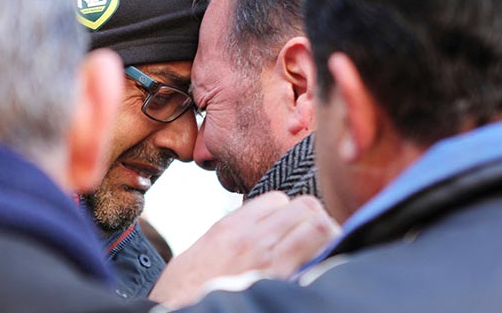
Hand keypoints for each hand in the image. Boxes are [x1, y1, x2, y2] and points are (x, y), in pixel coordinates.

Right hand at [148, 192, 339, 306]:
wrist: (175, 312)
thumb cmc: (183, 293)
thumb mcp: (200, 252)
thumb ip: (231, 236)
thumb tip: (255, 232)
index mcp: (230, 228)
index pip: (278, 199)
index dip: (289, 212)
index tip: (289, 230)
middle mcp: (251, 237)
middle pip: (305, 205)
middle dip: (314, 220)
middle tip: (312, 240)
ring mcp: (267, 259)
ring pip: (318, 224)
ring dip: (326, 236)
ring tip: (321, 252)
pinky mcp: (280, 281)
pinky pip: (318, 254)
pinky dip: (326, 256)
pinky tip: (320, 268)